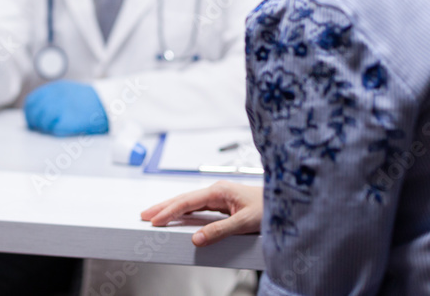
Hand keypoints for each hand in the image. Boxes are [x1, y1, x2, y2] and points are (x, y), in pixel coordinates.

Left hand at [24, 80, 108, 135]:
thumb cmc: (90, 101)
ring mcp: (61, 108)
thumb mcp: (68, 91)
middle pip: (34, 112)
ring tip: (54, 128)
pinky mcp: (67, 120)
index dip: (30, 113)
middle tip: (39, 129)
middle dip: (34, 122)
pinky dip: (56, 131)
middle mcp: (55, 96)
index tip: (32, 120)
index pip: (31, 101)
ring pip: (42, 121)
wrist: (108, 103)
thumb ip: (52, 98)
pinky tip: (63, 129)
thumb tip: (36, 110)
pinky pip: (54, 129)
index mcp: (55, 89)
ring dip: (45, 127)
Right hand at [141, 181, 262, 246]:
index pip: (187, 201)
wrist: (285, 201)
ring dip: (170, 208)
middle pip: (183, 198)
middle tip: (144, 215)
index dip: (169, 211)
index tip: (154, 220)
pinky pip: (197, 207)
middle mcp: (216, 191)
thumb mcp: (245, 223)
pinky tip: (176, 215)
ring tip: (153, 214)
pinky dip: (183, 211)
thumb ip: (220, 231)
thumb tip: (196, 239)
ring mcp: (218, 196)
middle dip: (163, 206)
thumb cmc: (269, 208)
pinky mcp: (221, 202)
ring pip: (188, 201)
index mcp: (219, 191)